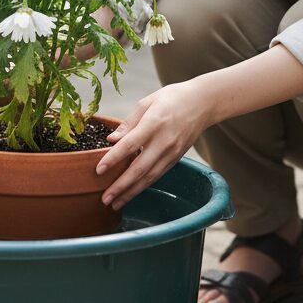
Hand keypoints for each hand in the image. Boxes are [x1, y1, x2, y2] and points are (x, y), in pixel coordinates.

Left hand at [95, 81, 211, 210]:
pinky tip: (132, 193)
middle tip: (105, 199)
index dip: (113, 159)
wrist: (203, 103)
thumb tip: (111, 139)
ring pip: (149, 177)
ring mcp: (172, 152)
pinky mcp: (176, 158)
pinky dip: (143, 186)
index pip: (130, 145)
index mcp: (154, 123)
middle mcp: (164, 141)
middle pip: (139, 169)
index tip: (98, 170)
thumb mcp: (147, 102)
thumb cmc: (172, 98)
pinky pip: (158, 175)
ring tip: (115, 204)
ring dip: (131, 192)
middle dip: (121, 187)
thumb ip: (129, 123)